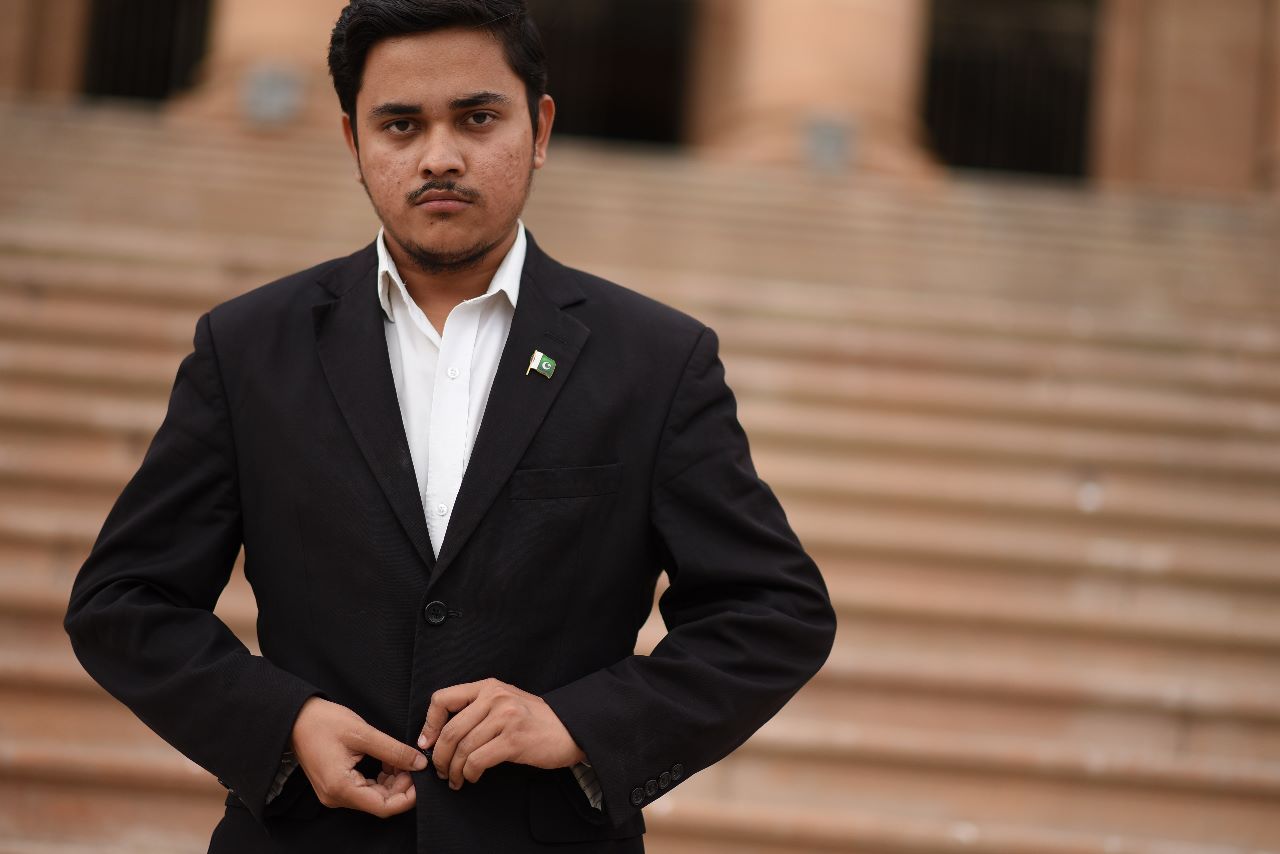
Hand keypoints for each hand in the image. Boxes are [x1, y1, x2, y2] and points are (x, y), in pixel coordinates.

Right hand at [290, 696, 426, 816]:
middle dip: (402, 785)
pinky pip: (365, 788)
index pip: (384, 807)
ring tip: (401, 758)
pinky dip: (381, 778)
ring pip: (375, 796)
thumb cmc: (323, 722)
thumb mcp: (363, 733)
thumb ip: (393, 751)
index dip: (408, 796)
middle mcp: (337, 797)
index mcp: (341, 788)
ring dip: (393, 781)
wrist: (296, 717)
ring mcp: (336, 793)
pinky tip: (389, 761)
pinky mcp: (337, 785)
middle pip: (380, 802)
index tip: (421, 779)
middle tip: (414, 763)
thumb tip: (419, 763)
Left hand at [418, 678, 585, 789]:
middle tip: (441, 771)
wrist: (570, 729)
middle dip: (440, 757)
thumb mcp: (505, 703)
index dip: (429, 724)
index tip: (427, 743)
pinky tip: (473, 777)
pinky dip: (470, 773)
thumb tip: (440, 734)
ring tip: (456, 779)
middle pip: (451, 730)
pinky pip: (478, 760)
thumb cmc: (535, 720)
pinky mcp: (514, 740)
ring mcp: (505, 717)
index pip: (442, 699)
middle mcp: (495, 698)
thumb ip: (477, 710)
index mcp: (488, 687)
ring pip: (463, 748)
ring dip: (454, 770)